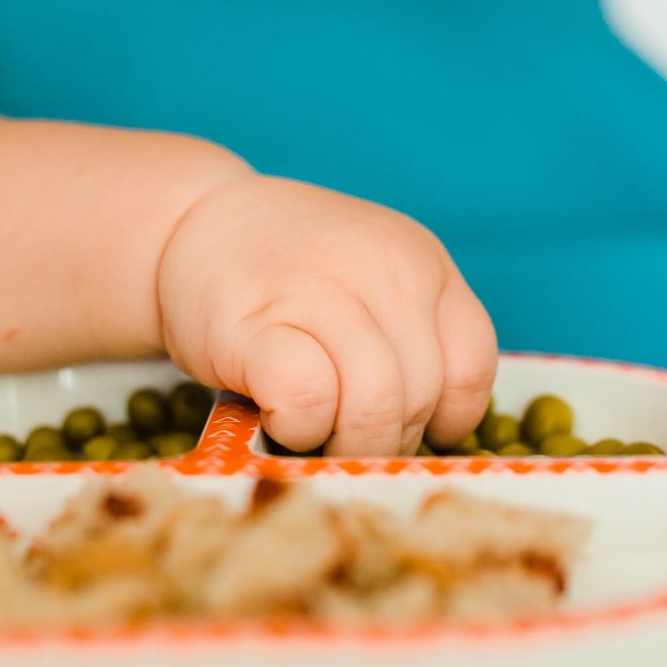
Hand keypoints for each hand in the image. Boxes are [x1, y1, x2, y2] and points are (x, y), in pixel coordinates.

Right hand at [157, 175, 496, 456]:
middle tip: (346, 440)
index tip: (411, 429)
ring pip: (374, 405)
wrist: (194, 222)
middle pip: (420, 396)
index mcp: (424, 262)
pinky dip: (298, 429)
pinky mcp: (256, 325)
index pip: (472, 366)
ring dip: (346, 444)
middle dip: (386, 441)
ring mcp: (321, 292)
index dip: (446, 417)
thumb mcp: (374, 280)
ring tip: (315, 435)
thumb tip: (433, 439)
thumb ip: (412, 337)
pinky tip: (277, 415)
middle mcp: (384, 269)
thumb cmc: (290, 273)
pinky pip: (308, 402)